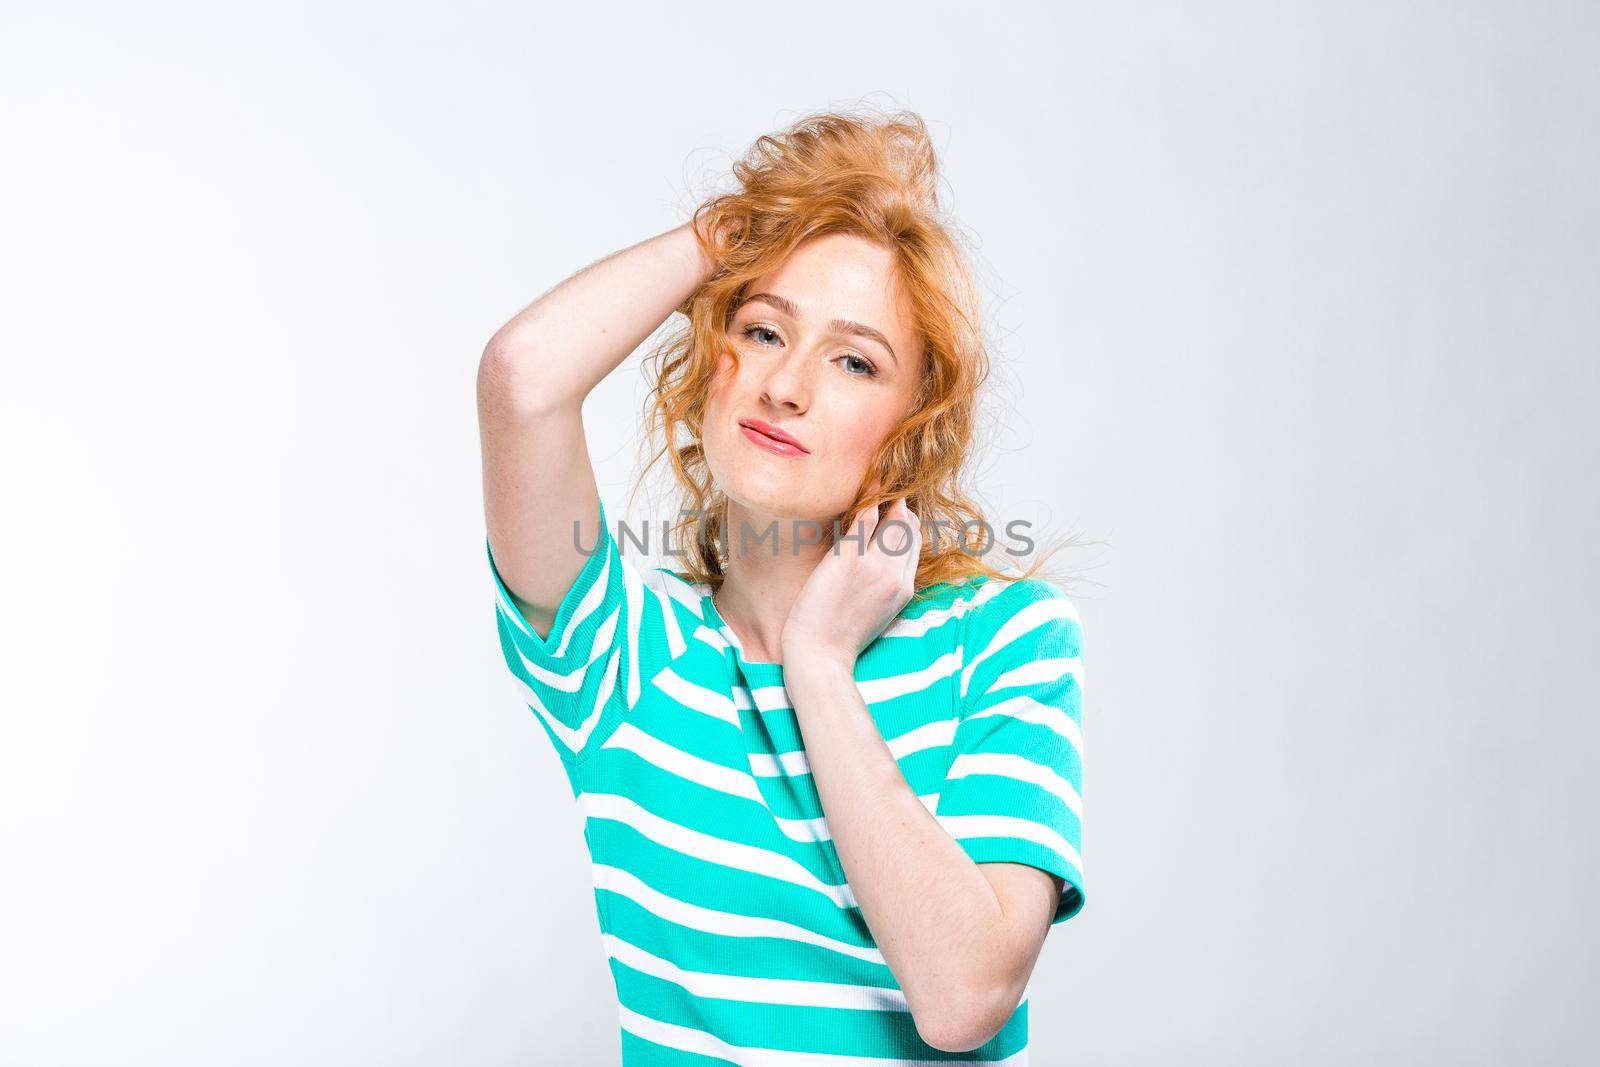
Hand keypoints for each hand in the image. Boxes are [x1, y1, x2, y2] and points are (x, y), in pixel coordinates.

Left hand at [780, 496, 922, 670]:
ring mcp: (874, 565)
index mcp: (904, 590)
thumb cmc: (839, 638)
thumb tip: (884, 562)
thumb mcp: (877, 613)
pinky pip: (866, 519)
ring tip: (878, 482)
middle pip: (908, 529)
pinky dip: (870, 499)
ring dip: (888, 499)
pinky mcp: (849, 558)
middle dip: (902, 508)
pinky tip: (868, 486)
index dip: (908, 525)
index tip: (898, 510)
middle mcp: (895, 575)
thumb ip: (886, 586)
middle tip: (889, 491)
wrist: (820, 657)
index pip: (914, 545)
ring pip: (893, 520)